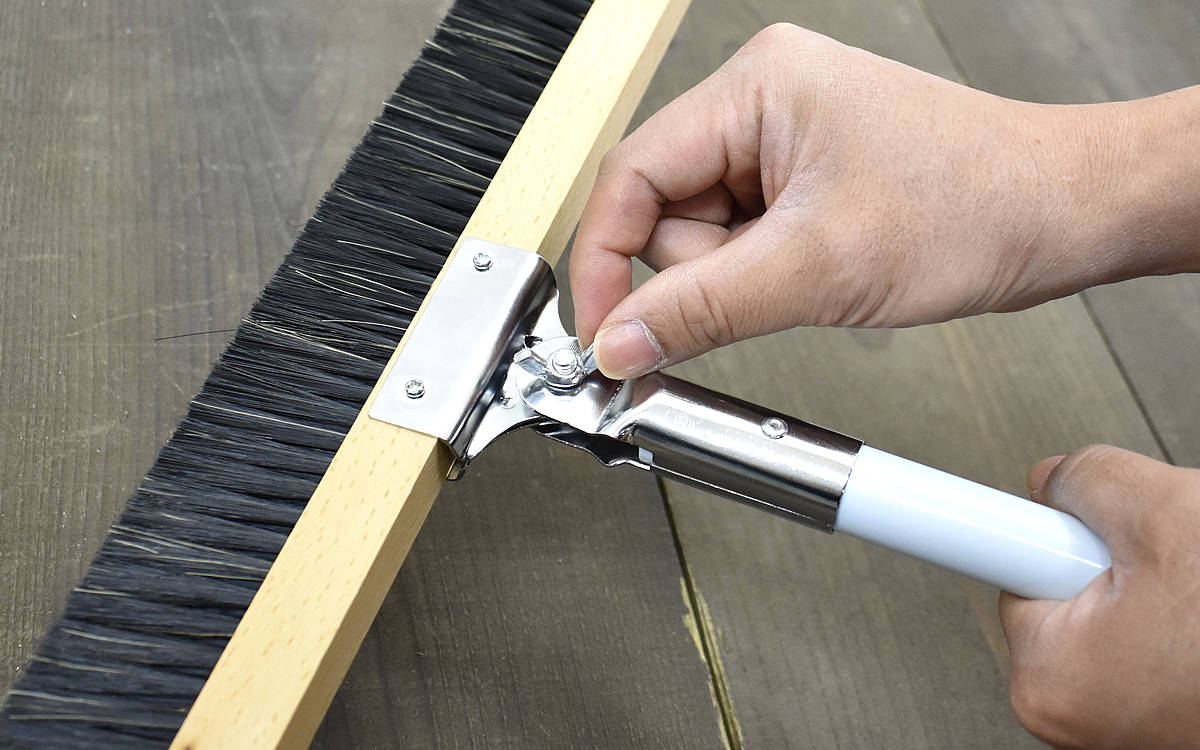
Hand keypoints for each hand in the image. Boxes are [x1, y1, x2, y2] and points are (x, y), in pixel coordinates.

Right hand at [570, 23, 1199, 377]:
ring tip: (810, 280)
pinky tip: (812, 278)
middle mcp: (760, 103)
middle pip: (663, 210)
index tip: (603, 332)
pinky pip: (741, 242)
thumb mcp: (818, 268)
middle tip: (766, 292)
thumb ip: (702, 310)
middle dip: (699, 272)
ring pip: (701, 235)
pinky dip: (761, 278)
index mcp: (755, 88)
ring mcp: (781, 142)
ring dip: (737, 279)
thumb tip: (621, 341)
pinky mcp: (801, 181)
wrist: (1061, 215)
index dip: (605, 261)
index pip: (631, 175)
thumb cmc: (975, 204)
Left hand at [1000, 446, 1199, 748]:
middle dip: (1108, 552)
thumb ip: (1084, 478)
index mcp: (1052, 675)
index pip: (997, 563)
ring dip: (1154, 582)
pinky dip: (1176, 612)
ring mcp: (1120, 725)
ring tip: (1199, 587)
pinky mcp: (1159, 718)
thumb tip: (1050, 478)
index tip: (900, 502)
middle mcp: (1074, 715)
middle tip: (1168, 556)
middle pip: (1059, 582)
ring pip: (1113, 608)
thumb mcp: (1165, 511)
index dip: (1006, 522)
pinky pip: (1146, 637)